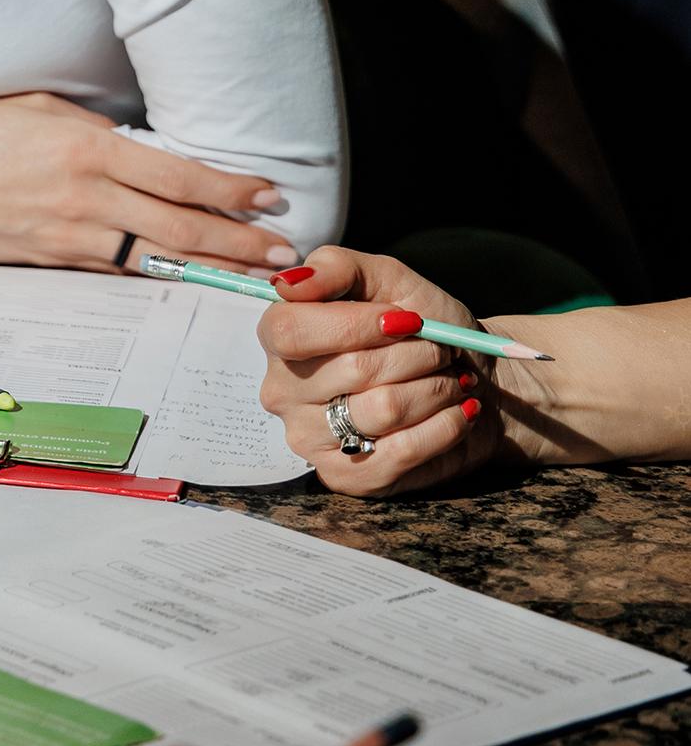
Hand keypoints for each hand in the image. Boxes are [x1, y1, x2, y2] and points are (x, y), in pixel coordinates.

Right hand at [0, 94, 298, 271]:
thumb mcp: (37, 108)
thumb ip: (95, 131)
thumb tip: (142, 148)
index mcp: (85, 149)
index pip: (178, 176)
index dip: (230, 190)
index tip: (270, 196)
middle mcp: (84, 199)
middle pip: (180, 227)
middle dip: (239, 242)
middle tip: (287, 254)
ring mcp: (68, 239)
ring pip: (156, 256)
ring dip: (210, 265)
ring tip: (254, 273)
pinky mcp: (51, 264)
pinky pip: (117, 269)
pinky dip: (158, 272)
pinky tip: (187, 275)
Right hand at [257, 246, 539, 496]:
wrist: (466, 374)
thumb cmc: (418, 324)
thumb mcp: (382, 277)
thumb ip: (334, 267)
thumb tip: (286, 283)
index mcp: (280, 337)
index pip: (291, 330)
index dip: (356, 323)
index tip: (406, 319)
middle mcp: (283, 391)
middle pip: (351, 369)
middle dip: (414, 353)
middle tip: (438, 350)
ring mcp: (310, 439)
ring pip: (383, 409)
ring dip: (435, 388)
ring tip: (449, 379)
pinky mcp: (346, 478)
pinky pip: (402, 452)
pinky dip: (444, 426)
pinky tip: (457, 411)